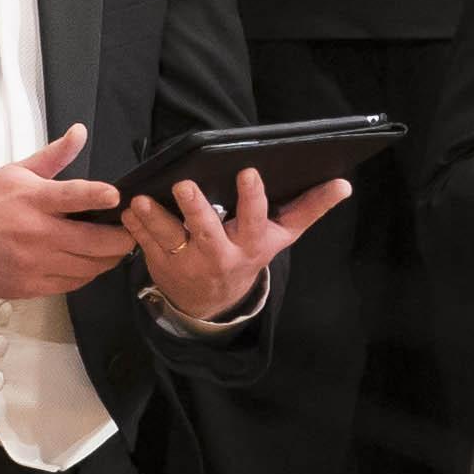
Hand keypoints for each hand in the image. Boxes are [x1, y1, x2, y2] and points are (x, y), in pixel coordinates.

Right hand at [0, 124, 133, 301]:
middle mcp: (36, 233)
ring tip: (112, 248)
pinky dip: (86, 273)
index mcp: (33, 200)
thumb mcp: (16, 172)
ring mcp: (34, 263)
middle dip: (121, 238)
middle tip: (129, 231)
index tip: (116, 197)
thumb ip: (53, 156)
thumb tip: (79, 133)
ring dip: (107, 259)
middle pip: (94, 241)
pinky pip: (73, 284)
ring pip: (89, 267)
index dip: (98, 196)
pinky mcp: (31, 286)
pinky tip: (87, 263)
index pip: (72, 196)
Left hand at [126, 162, 344, 325]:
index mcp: (252, 243)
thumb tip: (344, 184)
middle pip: (207, 232)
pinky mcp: (163, 264)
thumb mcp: (283, 236)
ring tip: (143, 200)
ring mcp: (190, 262)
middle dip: (196, 209)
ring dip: (155, 219)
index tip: (248, 172)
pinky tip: (129, 208)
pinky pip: (145, 245)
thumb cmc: (251, 253)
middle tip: (184, 184)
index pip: (255, 219)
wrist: (215, 300)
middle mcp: (221, 255)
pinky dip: (136, 227)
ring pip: (170, 239)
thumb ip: (311, 208)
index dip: (252, 198)